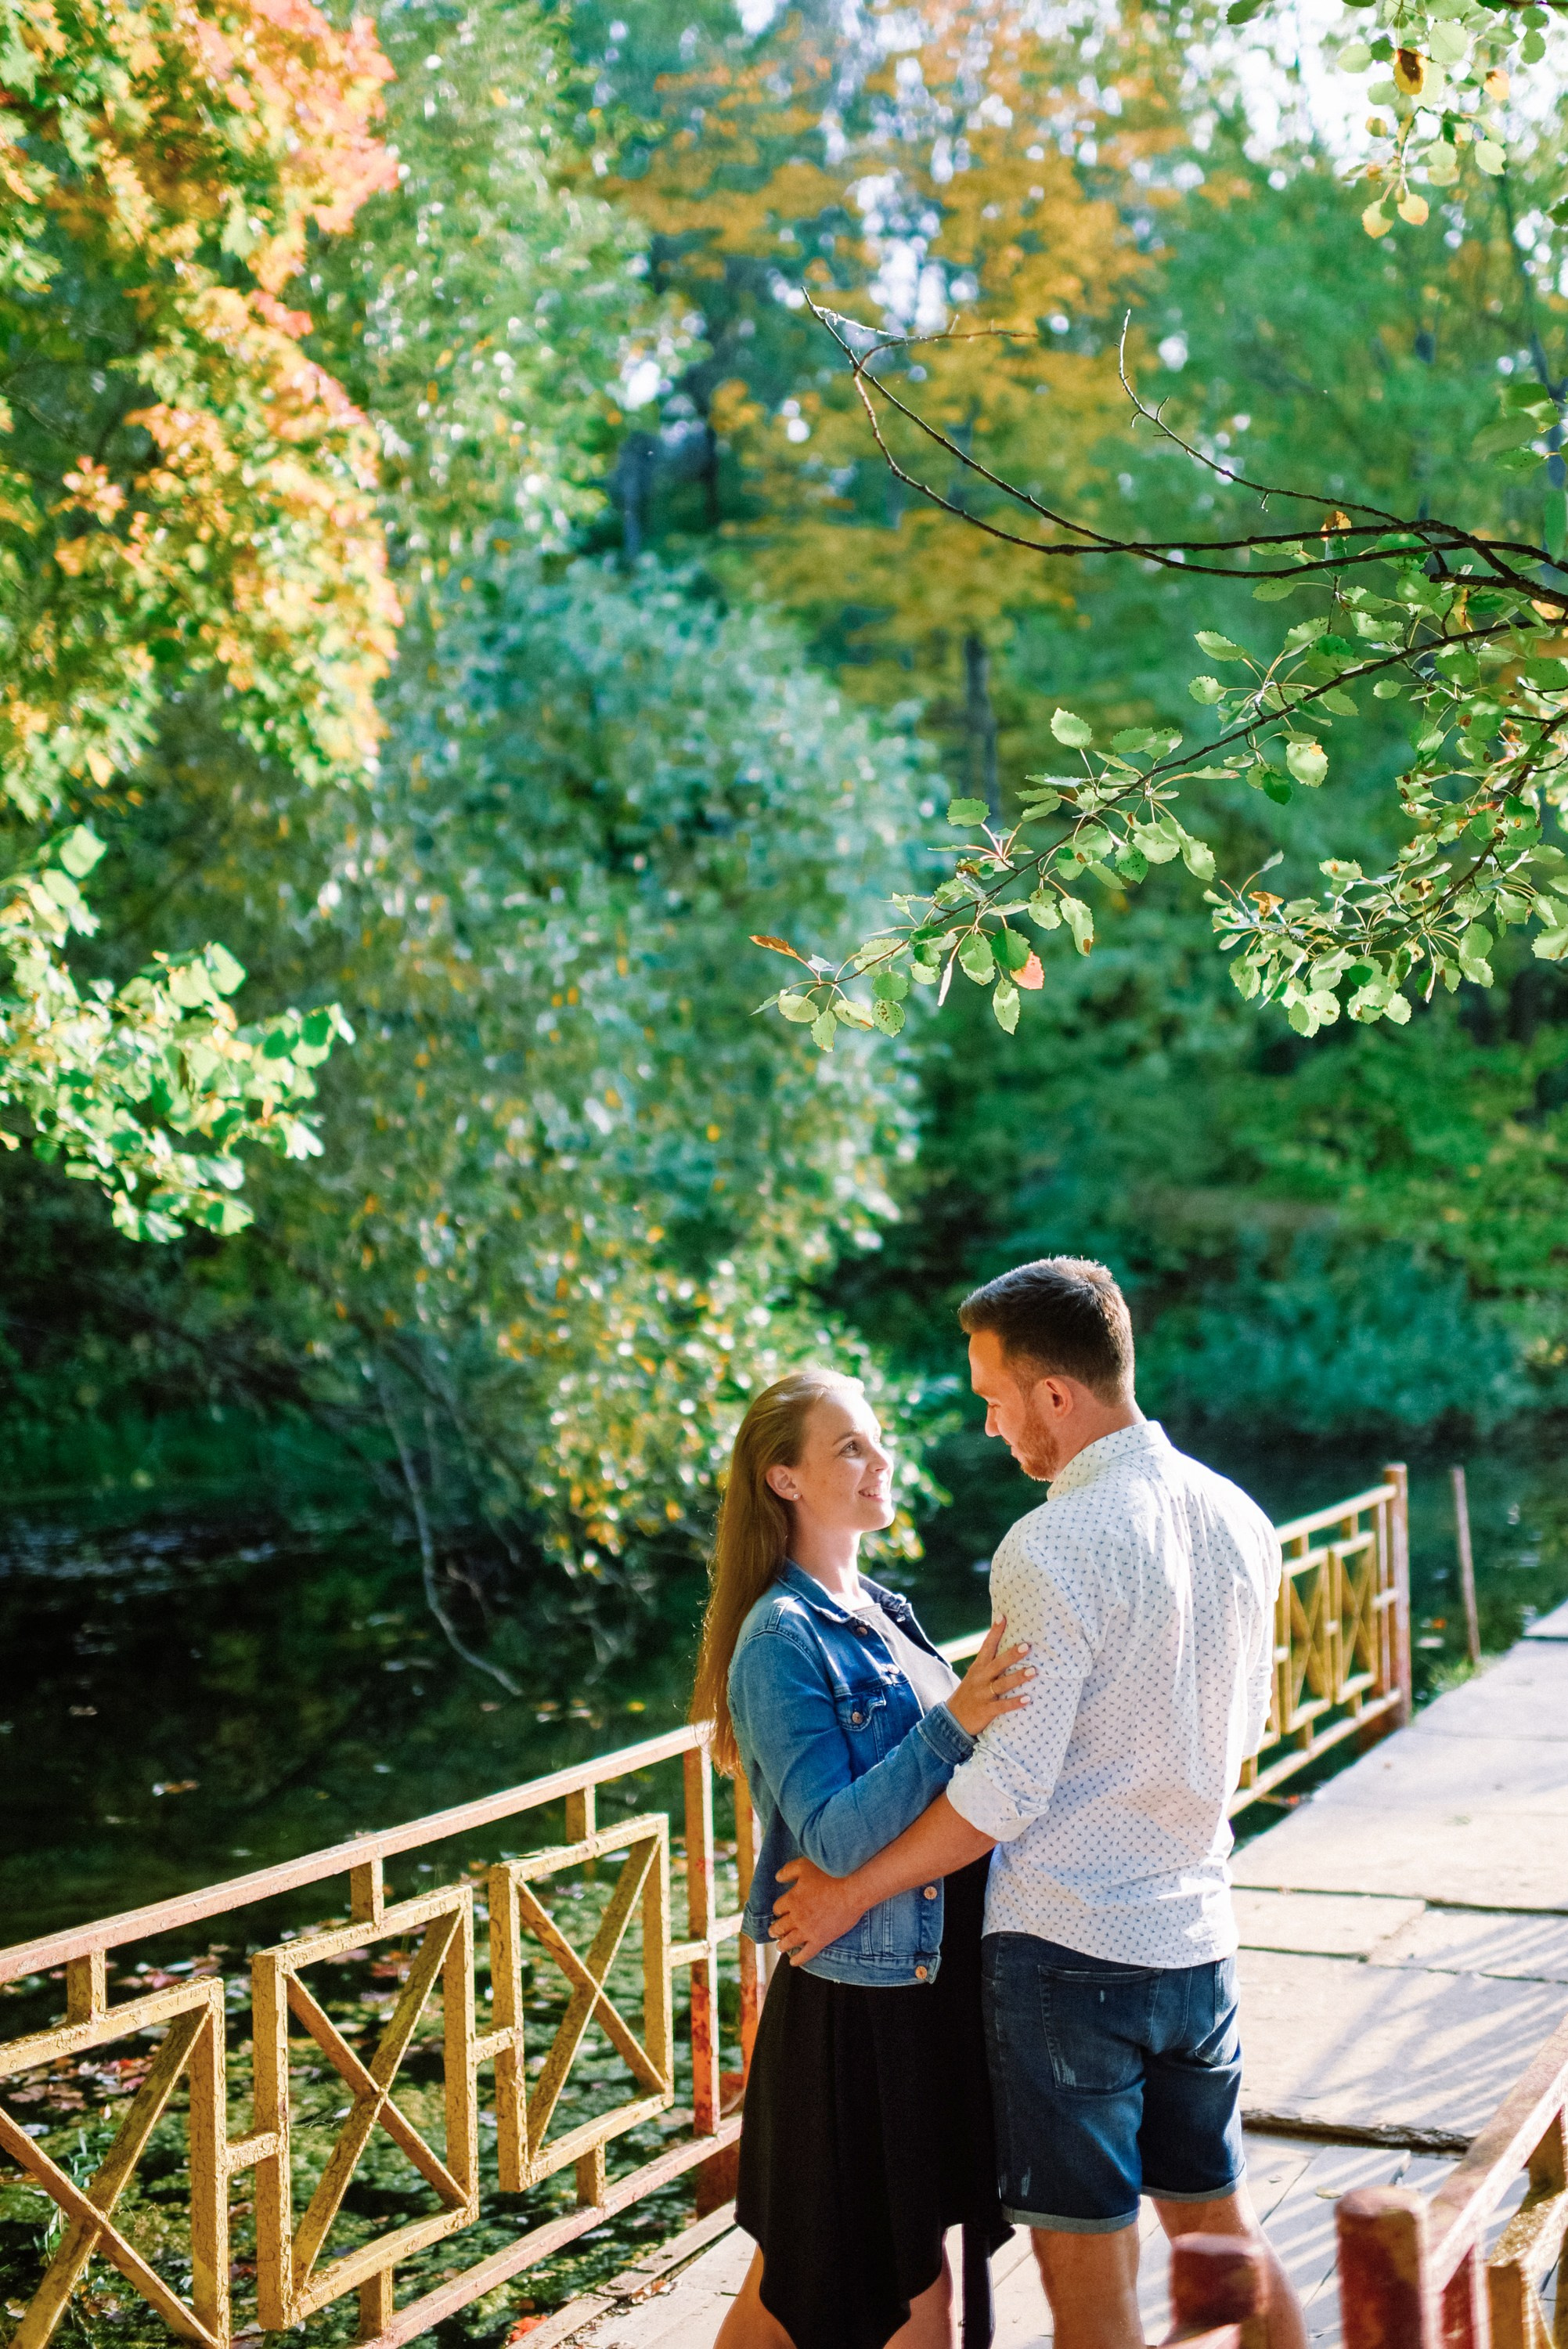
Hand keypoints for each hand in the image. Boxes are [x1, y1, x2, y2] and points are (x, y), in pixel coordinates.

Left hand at [769, 1854, 871, 1965]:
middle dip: (775, 1930)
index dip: (778, 1910)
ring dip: (782, 1945)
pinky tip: (793, 1962)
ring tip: (780, 1947)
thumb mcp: (805, 1866)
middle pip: (780, 1926)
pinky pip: (806, 1954)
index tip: (779, 1912)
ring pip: (789, 1941)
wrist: (852, 1889)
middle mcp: (796, 1917)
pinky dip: (798, 1959)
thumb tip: (777, 1877)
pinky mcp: (820, 1940)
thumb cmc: (830, 1874)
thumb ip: (789, 1871)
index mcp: (791, 1899)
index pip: (778, 1908)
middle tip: (774, 1932)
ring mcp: (807, 1930)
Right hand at [947, 1614, 1032, 1740]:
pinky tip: (1028, 1699)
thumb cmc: (969, 1694)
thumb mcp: (975, 1676)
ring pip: (1002, 1684)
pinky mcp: (986, 1710)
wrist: (952, 1720)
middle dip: (1012, 1655)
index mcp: (978, 1667)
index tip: (1003, 1617)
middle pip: (997, 1664)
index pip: (987, 1646)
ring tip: (1033, 1672)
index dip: (995, 1632)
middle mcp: (980, 1678)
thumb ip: (988, 1665)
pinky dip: (1015, 1703)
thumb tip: (1008, 1650)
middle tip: (1027, 1646)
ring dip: (1018, 1678)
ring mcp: (983, 1694)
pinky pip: (1002, 1706)